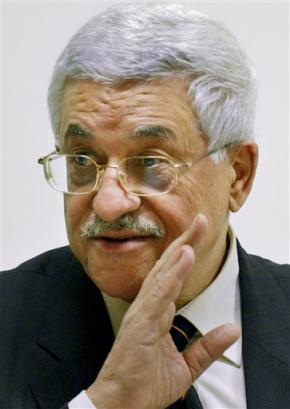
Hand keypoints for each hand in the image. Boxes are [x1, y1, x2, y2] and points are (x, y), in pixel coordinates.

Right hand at [86, 213, 239, 408]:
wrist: (121, 406)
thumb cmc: (144, 384)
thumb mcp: (185, 367)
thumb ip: (206, 347)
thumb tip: (231, 329)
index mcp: (156, 314)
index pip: (172, 277)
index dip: (186, 254)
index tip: (198, 234)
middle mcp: (147, 308)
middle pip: (168, 268)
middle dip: (185, 242)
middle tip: (200, 220)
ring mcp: (142, 314)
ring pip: (163, 276)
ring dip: (180, 252)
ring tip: (194, 232)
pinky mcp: (140, 324)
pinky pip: (159, 294)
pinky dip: (172, 274)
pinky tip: (182, 257)